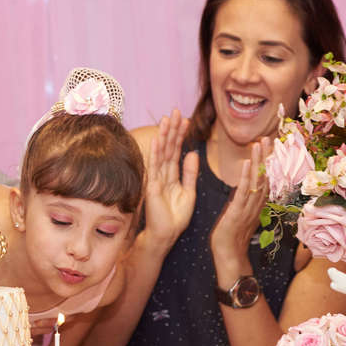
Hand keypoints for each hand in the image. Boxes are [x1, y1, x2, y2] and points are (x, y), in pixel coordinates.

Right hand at [142, 109, 197, 248]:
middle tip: (175, 111)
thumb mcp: (189, 192)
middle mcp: (163, 175)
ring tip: (167, 119)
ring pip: (161, 153)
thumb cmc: (176, 218)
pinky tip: (157, 140)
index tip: (185, 119)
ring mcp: (156, 180)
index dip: (180, 135)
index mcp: (172, 176)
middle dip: (172, 129)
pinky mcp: (152, 187)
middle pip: (168, 148)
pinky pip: (155, 168)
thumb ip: (190, 173)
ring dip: (164, 136)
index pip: (176, 151)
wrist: (166, 235)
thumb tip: (193, 153)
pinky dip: (156, 153)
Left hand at [209, 139, 270, 273]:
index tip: (269, 146)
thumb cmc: (231, 238)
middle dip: (266, 156)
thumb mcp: (239, 215)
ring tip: (260, 143)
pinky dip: (245, 176)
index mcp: (255, 204)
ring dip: (258, 161)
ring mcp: (248, 207)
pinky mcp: (238, 211)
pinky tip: (247, 162)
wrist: (229, 257)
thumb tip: (244, 191)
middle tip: (268, 138)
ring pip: (256, 180)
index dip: (267, 163)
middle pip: (264, 176)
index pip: (264, 179)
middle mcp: (256, 204)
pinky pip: (243, 191)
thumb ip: (243, 202)